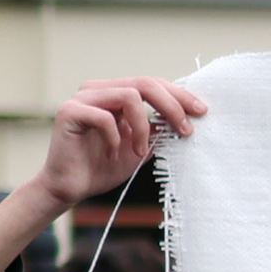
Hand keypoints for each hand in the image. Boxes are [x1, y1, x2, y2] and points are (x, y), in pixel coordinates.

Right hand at [36, 75, 204, 210]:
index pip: (152, 84)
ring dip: (142, 127)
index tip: (201, 111)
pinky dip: (116, 138)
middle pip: (145, 83)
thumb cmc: (103, 167)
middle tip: (185, 129)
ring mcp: (82, 98)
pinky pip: (104, 117)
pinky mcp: (69, 111)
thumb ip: (157, 130)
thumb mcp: (140, 147)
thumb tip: (188, 120)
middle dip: (172, 105)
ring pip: (129, 96)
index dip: (179, 95)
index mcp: (114, 92)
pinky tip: (113, 156)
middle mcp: (98, 89)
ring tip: (140, 151)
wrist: (69, 188)